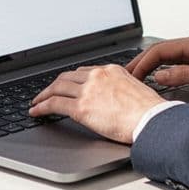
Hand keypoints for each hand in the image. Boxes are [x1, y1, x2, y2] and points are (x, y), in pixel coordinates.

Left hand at [29, 65, 164, 143]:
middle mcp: (97, 76)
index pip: (84, 72)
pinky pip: (54, 104)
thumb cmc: (150, 111)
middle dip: (54, 85)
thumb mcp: (135, 90)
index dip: (71, 80)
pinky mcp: (82, 107)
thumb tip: (113, 99)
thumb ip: (120, 88)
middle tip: (46, 93)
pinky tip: (36, 112)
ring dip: (43, 95)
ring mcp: (88, 90)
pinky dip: (42, 107)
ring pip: (57, 88)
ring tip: (37, 102)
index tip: (65, 85)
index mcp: (111, 70)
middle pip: (67, 77)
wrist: (152, 119)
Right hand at [128, 33, 188, 96]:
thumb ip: (184, 75)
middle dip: (143, 62)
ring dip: (155, 65)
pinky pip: (183, 60)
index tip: (130, 76)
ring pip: (172, 55)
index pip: (160, 50)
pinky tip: (166, 76)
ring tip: (141, 77)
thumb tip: (160, 76)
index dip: (142, 63)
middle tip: (127, 75)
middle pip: (163, 50)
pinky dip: (169, 67)